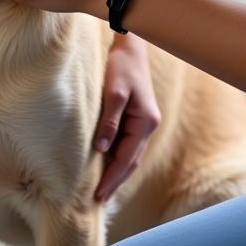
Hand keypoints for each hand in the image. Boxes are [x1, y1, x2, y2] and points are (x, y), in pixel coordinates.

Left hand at [93, 35, 159, 200]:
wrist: (130, 44)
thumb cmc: (121, 65)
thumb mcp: (113, 91)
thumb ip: (109, 121)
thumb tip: (101, 149)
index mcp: (145, 122)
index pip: (127, 158)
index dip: (112, 178)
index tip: (98, 195)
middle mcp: (147, 125)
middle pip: (131, 161)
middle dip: (115, 181)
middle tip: (98, 201)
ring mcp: (143, 121)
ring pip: (130, 153)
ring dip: (117, 171)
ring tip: (101, 189)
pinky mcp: (136, 116)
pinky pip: (126, 142)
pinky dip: (118, 156)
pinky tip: (107, 163)